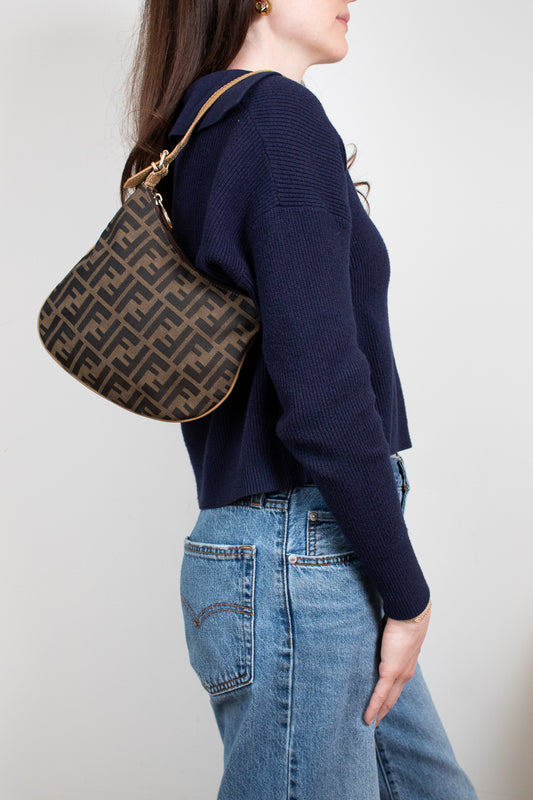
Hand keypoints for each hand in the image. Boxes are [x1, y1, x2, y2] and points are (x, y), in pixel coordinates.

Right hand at [364, 604, 430, 726]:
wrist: (410, 614)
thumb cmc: (403, 618)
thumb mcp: (394, 632)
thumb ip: (386, 639)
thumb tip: (378, 634)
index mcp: (406, 664)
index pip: (397, 686)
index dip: (390, 698)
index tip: (382, 706)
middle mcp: (405, 673)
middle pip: (393, 698)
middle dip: (384, 711)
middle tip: (374, 722)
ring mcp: (399, 674)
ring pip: (388, 700)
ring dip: (379, 713)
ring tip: (370, 724)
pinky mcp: (391, 671)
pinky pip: (380, 694)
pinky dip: (373, 707)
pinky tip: (367, 718)